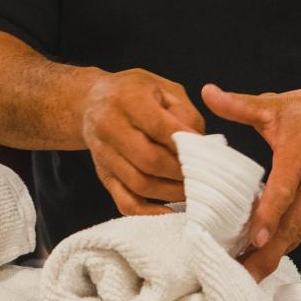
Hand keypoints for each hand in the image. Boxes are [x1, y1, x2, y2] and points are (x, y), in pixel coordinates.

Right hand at [82, 68, 204, 215]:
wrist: (92, 101)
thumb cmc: (135, 92)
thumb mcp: (163, 87)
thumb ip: (185, 113)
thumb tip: (202, 145)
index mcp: (126, 99)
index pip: (160, 129)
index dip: (187, 144)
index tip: (207, 152)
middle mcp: (108, 126)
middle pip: (150, 161)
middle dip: (181, 172)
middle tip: (203, 174)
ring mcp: (103, 155)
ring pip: (140, 184)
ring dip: (172, 192)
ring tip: (192, 189)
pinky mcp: (103, 176)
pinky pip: (125, 202)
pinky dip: (149, 213)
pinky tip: (171, 211)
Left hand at [202, 82, 300, 280]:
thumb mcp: (275, 105)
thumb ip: (239, 105)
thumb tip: (207, 93)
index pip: (284, 190)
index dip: (269, 216)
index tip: (253, 239)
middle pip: (292, 225)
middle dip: (266, 254)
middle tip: (240, 276)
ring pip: (298, 233)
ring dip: (273, 255)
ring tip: (245, 275)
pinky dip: (284, 243)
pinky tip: (261, 256)